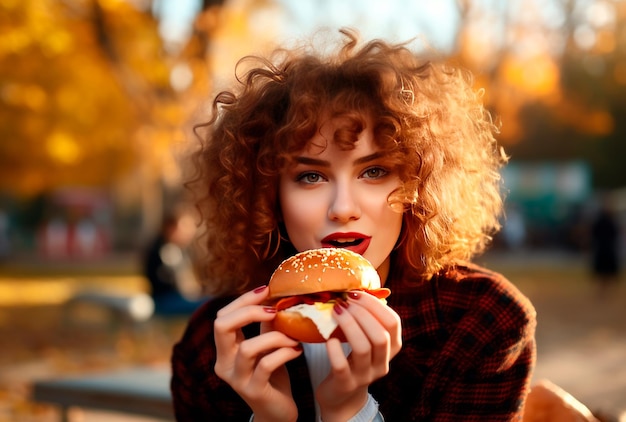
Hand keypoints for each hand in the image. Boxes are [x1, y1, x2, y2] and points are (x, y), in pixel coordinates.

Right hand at [213, 286, 302, 421]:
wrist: (278, 412)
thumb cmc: (272, 375)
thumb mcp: (267, 345)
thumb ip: (266, 324)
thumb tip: (275, 293)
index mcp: (224, 350)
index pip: (222, 317)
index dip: (243, 300)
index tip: (267, 289)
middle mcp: (224, 364)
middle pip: (221, 326)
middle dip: (249, 311)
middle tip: (274, 310)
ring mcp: (237, 379)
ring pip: (248, 347)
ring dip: (275, 336)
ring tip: (294, 337)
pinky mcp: (254, 391)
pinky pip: (267, 365)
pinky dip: (285, 353)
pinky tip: (297, 350)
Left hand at [316, 291, 401, 421]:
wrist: (342, 396)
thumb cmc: (354, 360)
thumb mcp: (366, 340)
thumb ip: (368, 320)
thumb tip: (358, 288)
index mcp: (391, 348)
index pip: (393, 323)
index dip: (375, 305)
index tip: (357, 294)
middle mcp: (382, 363)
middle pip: (380, 335)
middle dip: (362, 314)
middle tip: (344, 302)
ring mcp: (365, 375)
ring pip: (363, 348)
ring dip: (349, 326)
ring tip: (336, 311)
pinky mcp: (346, 384)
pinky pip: (342, 366)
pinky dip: (334, 350)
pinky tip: (328, 339)